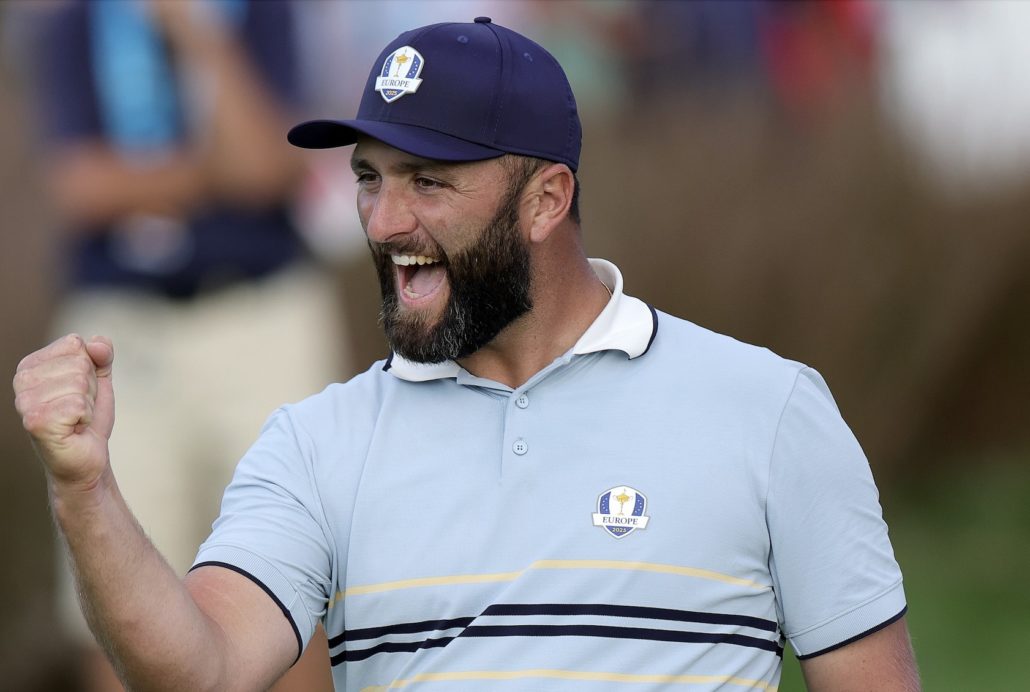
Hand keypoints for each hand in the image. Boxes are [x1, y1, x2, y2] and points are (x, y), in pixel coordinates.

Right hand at [13, 334, 114, 488]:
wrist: (86, 457)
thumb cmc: (87, 418)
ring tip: (76, 420)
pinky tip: (74, 429)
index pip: (75, 344)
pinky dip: (86, 419)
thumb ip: (101, 354)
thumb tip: (96, 343)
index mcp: (31, 365)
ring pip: (80, 384)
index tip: (80, 391)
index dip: (90, 368)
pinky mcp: (36, 422)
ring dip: (88, 405)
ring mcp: (25, 402)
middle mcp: (21, 381)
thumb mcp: (99, 379)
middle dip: (91, 388)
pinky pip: (79, 405)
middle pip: (80, 364)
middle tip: (79, 410)